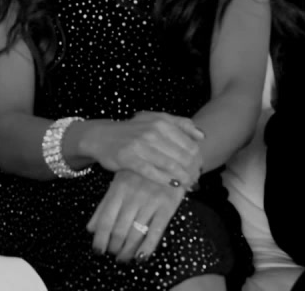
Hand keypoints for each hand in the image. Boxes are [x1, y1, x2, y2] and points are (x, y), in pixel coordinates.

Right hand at [86, 112, 203, 189]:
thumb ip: (180, 124)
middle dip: (192, 171)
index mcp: (161, 122)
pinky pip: (153, 173)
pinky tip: (173, 185)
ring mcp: (140, 145)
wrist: (102, 136)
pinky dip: (166, 181)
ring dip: (182, 178)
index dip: (198, 160)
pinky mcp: (129, 159)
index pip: (190, 145)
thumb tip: (202, 136)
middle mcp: (152, 132)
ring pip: (171, 166)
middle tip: (195, 180)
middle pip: (183, 157)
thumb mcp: (155, 119)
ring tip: (187, 184)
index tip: (199, 168)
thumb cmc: (133, 130)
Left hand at [87, 168, 183, 262]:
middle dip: (114, 246)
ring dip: (127, 250)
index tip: (98, 250)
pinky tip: (141, 258)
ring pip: (136, 233)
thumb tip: (91, 229)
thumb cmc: (141, 171)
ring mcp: (151, 201)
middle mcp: (133, 196)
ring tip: (123, 258)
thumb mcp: (119, 182)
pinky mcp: (168, 206)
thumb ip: (104, 205)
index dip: (101, 238)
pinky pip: (156, 231)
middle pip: (119, 229)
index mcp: (119, 188)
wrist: (170, 156)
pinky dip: (148, 247)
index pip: (106, 219)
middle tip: (112, 254)